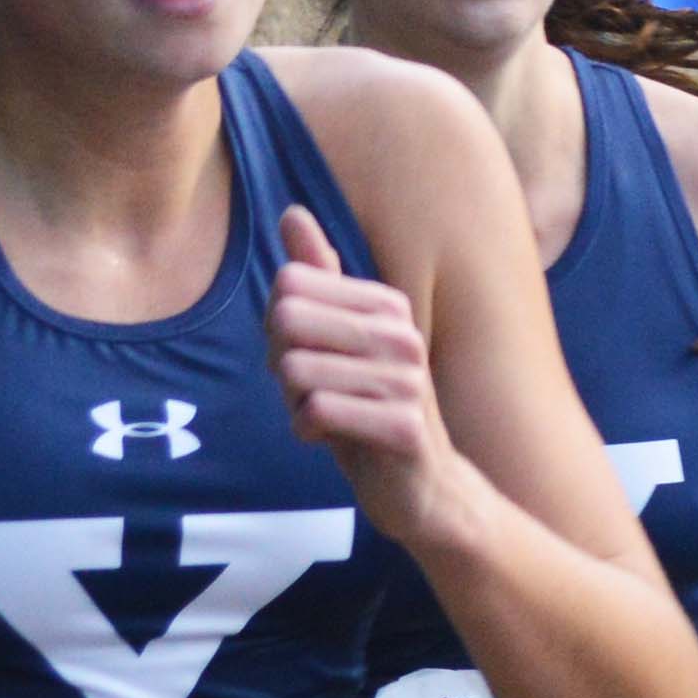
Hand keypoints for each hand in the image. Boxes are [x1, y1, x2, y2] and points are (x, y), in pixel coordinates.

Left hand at [266, 206, 459, 543]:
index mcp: (385, 304)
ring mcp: (407, 379)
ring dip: (292, 401)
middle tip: (308, 391)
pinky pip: (317, 410)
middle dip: (280, 364)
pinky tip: (328, 438)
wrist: (419, 486)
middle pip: (286, 322)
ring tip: (322, 415)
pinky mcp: (403, 427)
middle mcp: (401, 333)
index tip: (307, 357)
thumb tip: (292, 211)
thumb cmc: (366, 408)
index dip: (278, 329)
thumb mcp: (337, 340)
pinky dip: (306, 428)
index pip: (288, 286)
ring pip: (295, 369)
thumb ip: (317, 277)